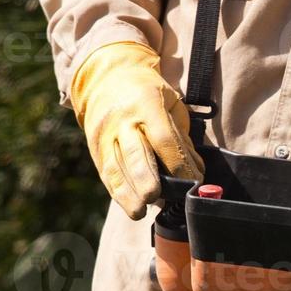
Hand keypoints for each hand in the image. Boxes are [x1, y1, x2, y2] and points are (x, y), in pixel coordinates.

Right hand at [70, 41, 202, 218]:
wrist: (107, 78)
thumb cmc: (147, 93)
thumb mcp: (171, 105)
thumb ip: (183, 138)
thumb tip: (195, 171)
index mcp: (146, 104)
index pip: (164, 140)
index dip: (179, 164)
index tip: (192, 182)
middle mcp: (123, 120)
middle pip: (135, 155)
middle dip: (146, 181)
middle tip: (156, 199)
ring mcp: (105, 135)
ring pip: (115, 168)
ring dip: (127, 194)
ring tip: (139, 212)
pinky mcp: (95, 148)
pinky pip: (106, 173)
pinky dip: (117, 192)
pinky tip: (128, 205)